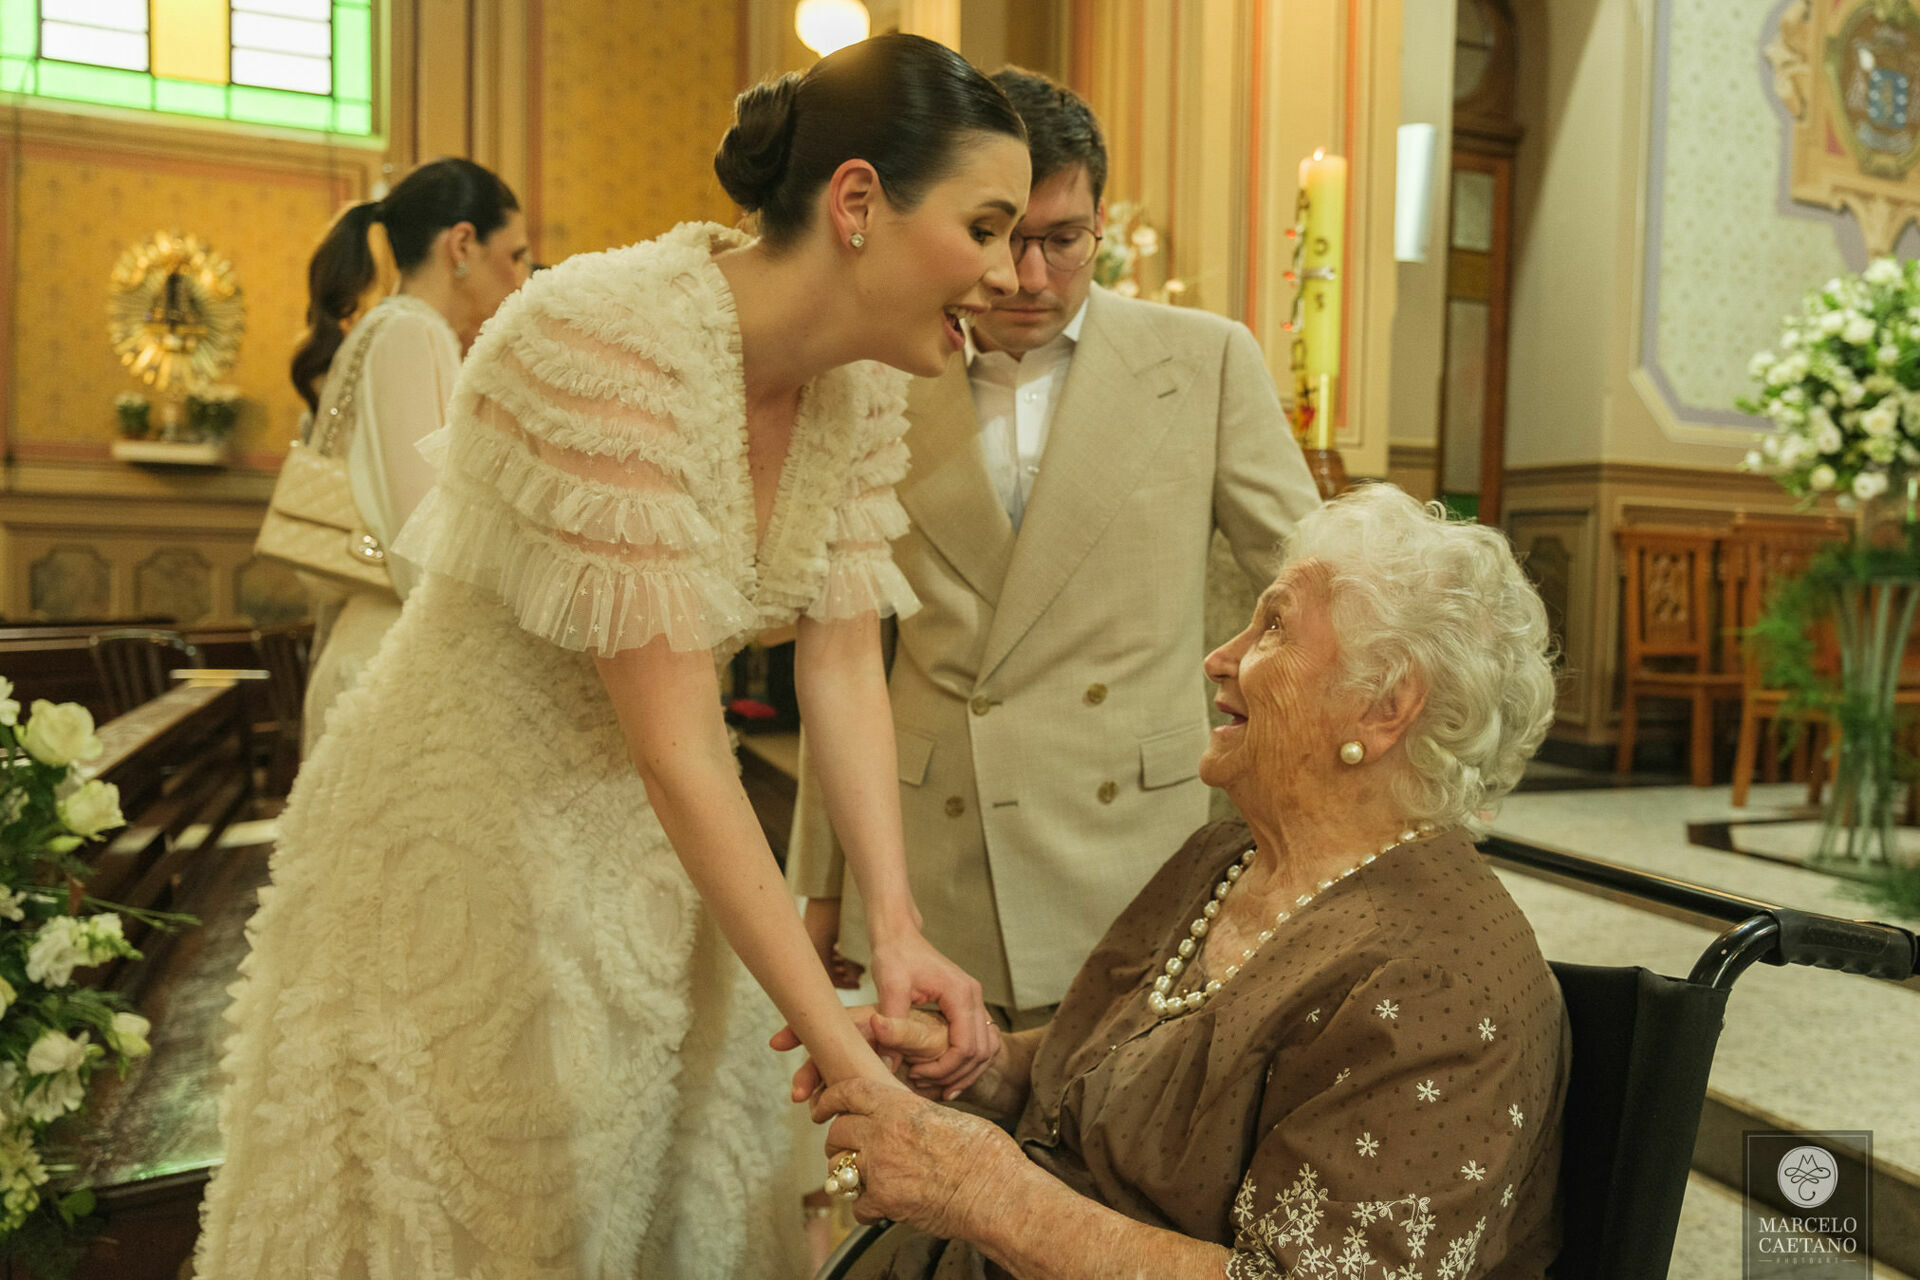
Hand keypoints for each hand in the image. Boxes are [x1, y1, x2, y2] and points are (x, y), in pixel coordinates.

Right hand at [773, 1006, 957, 1101]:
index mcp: (871, 1023)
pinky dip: (836, 1105)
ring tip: (816, 1113)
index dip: (802, 1030)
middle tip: (798, 1094)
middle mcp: (861, 1042)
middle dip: (808, 1073)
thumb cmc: (944, 1041)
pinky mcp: (868, 1084)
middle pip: (825, 1055)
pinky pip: (847, 1094)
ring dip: (819, 1093)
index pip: (831, 1024)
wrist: (956, 1063)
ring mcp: (863, 1063)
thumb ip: (903, 1030)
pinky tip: (832, 1118)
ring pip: (832, 1077)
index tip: (778, 1042)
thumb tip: (878, 1023)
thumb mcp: (927, 1034)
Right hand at [802, 897, 864, 989]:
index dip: (844, 984)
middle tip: (857, 976)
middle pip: (825, 971)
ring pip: (824, 961)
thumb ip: (850, 961)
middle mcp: (810, 946)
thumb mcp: (847, 938)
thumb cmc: (838, 909)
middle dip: (842, 976)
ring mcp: (810, 938)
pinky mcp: (812, 931)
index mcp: (817, 950)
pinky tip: (844, 953)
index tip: (857, 984)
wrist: (827, 886)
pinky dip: (834, 955)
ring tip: (855, 965)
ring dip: (839, 965)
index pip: (828, 978)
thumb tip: (856, 978)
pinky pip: (822, 950)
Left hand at [815, 1077, 1021, 1235]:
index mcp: (899, 1107)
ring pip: (839, 1168)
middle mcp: (882, 1134)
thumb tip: (905, 1117)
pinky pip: (856, 1205)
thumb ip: (915, 1115)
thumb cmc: (984, 1153)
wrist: (995, 1192)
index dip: (830, 1099)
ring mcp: (880, 1169)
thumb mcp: (946, 1116)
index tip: (821, 1107)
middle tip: (849, 1147)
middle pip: (837, 1132)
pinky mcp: (884, 1202)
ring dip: (848, 1173)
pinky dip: (865, 1207)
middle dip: (839, 1140)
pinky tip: (881, 1205)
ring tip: (864, 1177)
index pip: (849, 1092)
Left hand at [866, 924, 997, 1092]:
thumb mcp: (889, 986)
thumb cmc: (895, 955)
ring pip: (986, 1049)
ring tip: (938, 1087)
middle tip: (926, 1086)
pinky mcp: (967, 1006)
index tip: (917, 1074)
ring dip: (965, 1071)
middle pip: (981, 1051)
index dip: (945, 1068)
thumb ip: (892, 1025)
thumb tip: (888, 1066)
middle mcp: (974, 997)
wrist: (900, 934)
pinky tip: (945, 1073)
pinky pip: (980, 1040)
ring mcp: (974, 1001)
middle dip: (956, 1075)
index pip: (966, 1045)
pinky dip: (967, 1060)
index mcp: (961, 993)